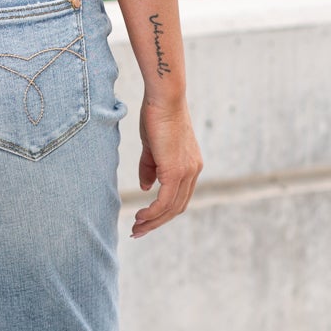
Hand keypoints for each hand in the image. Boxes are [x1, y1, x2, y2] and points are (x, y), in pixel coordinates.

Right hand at [133, 96, 202, 237]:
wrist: (164, 98)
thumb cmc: (156, 116)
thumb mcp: (152, 147)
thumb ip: (151, 168)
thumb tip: (148, 189)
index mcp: (191, 165)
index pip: (180, 197)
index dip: (163, 212)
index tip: (145, 219)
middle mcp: (193, 171)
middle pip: (178, 207)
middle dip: (157, 222)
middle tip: (139, 231)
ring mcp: (187, 171)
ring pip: (172, 207)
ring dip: (153, 221)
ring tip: (137, 228)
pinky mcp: (176, 170)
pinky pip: (165, 200)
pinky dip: (153, 212)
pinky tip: (141, 216)